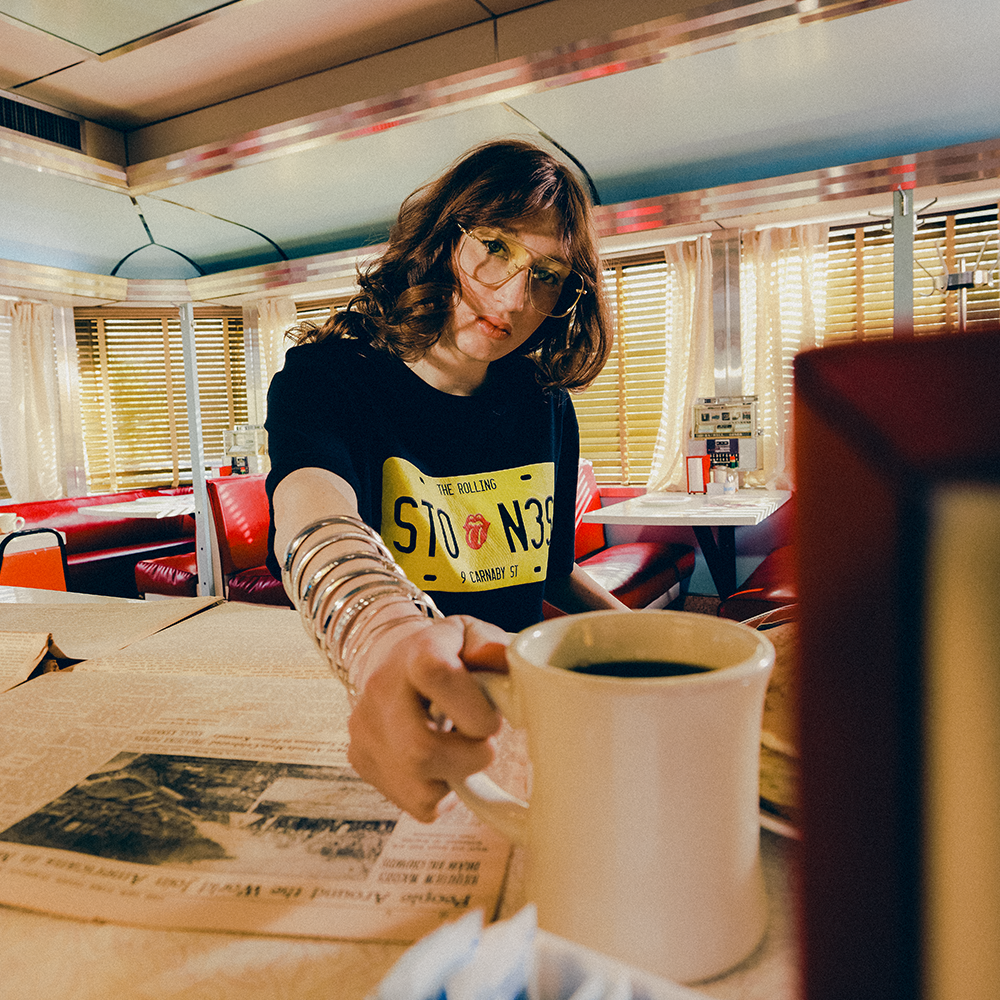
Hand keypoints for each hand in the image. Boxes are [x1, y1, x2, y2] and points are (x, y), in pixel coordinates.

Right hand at [346, 615, 509, 821]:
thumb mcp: (472, 636)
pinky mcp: (363, 764)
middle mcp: (381, 692)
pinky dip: (442, 793)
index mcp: (415, 654)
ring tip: (461, 749)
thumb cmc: (445, 654)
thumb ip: (493, 646)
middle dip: (470, 758)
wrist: (394, 665)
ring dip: (458, 776)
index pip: (436, 675)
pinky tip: (442, 764)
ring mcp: (367, 732)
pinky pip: (418, 804)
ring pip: (420, 787)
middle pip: (420, 749)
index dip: (474, 708)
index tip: (492, 719)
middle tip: (484, 744)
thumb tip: (498, 659)